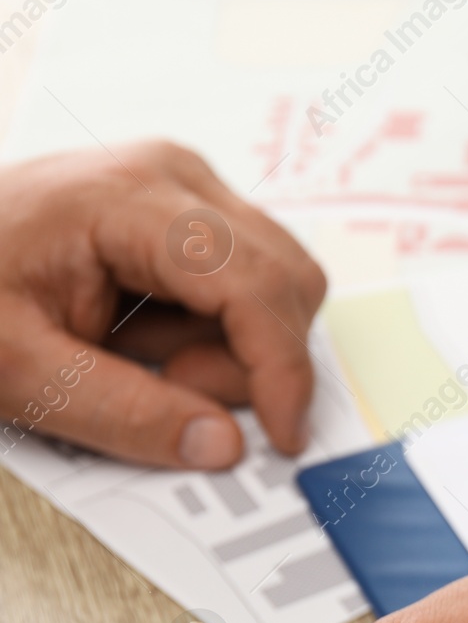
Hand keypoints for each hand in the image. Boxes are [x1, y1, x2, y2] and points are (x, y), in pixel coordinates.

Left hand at [0, 143, 326, 468]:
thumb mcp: (17, 371)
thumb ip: (122, 414)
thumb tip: (222, 445)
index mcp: (132, 198)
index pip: (257, 286)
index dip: (282, 370)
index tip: (283, 437)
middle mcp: (177, 176)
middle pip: (285, 281)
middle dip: (250, 358)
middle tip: (171, 388)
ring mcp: (187, 188)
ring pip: (276, 284)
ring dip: (230, 345)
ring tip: (142, 357)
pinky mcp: (189, 211)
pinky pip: (248, 281)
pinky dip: (215, 328)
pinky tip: (146, 334)